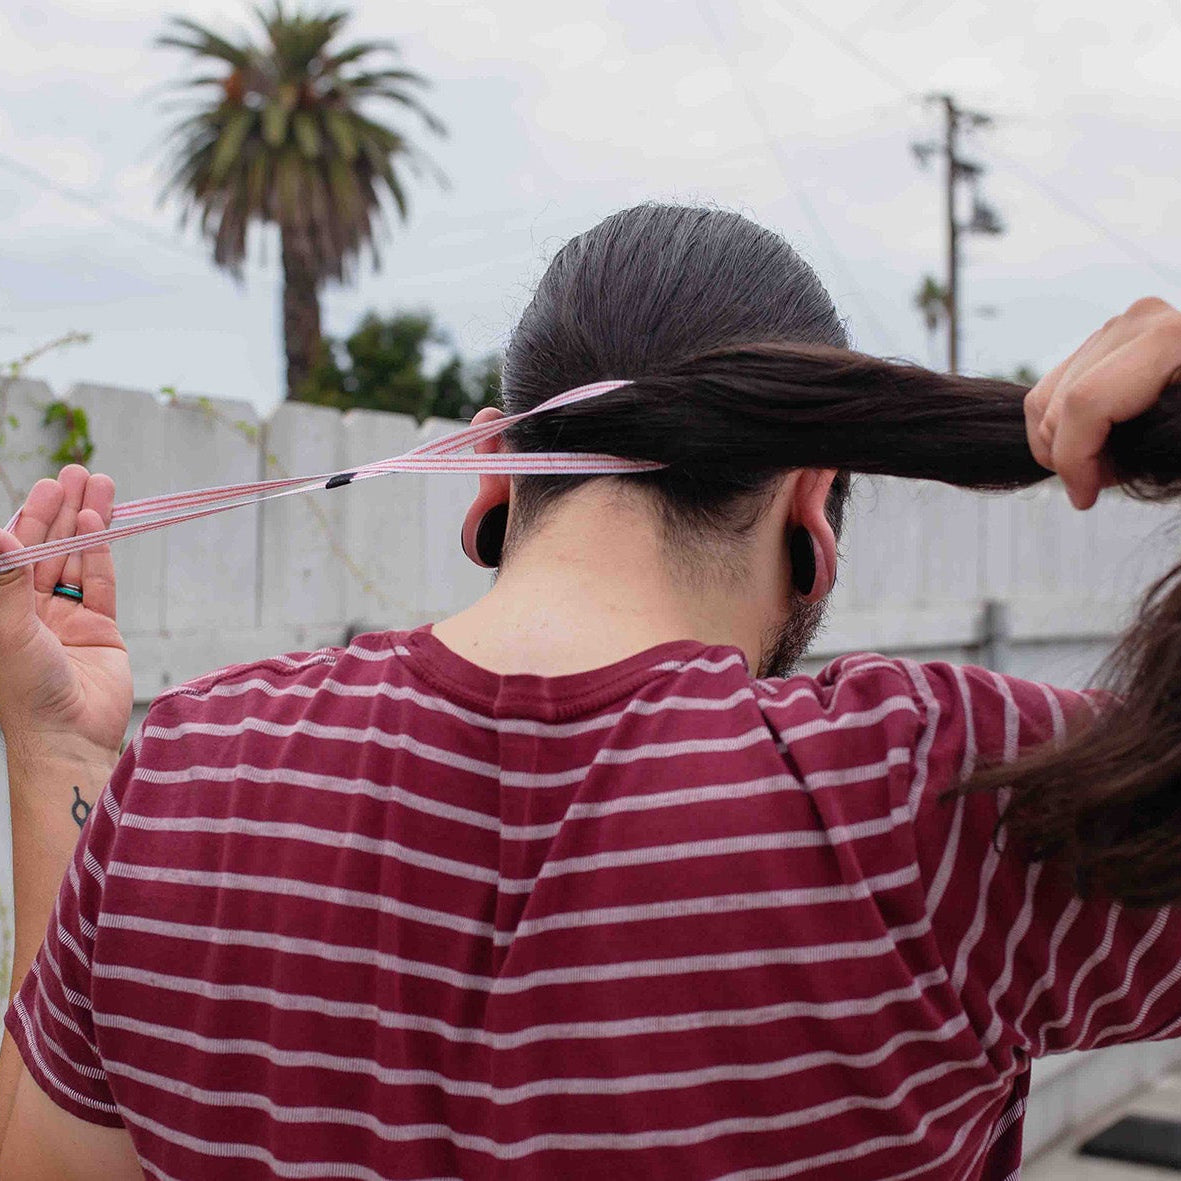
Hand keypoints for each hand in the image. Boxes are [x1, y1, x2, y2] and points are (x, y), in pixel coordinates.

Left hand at [0, 465, 130, 765]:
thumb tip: (1, 535)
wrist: (68, 735)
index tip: (47, 486)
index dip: (30, 518)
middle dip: (61, 510)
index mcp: (2, 609)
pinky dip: (101, 554)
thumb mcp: (8, 629)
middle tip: (77, 473)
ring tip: (100, 486)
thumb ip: (7, 580)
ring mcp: (66, 618)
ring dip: (87, 523)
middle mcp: (30, 609)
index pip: (14, 552)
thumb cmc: (24, 690)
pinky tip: (101, 527)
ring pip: (76, 558)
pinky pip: (99, 583)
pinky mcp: (100, 629)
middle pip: (47, 548)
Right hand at [1025, 296, 1180, 508]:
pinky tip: (1095, 445)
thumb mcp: (1179, 439)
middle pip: (1058, 402)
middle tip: (1099, 485)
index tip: (1084, 498)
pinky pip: (1051, 390)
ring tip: (1103, 465)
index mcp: (1166, 341)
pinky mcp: (1102, 341)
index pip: (1085, 403)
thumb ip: (1137, 456)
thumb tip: (1084, 480)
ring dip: (1061, 445)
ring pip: (1045, 399)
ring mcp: (1115, 328)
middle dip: (1068, 456)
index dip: (1074, 459)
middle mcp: (1135, 323)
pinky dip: (1060, 429)